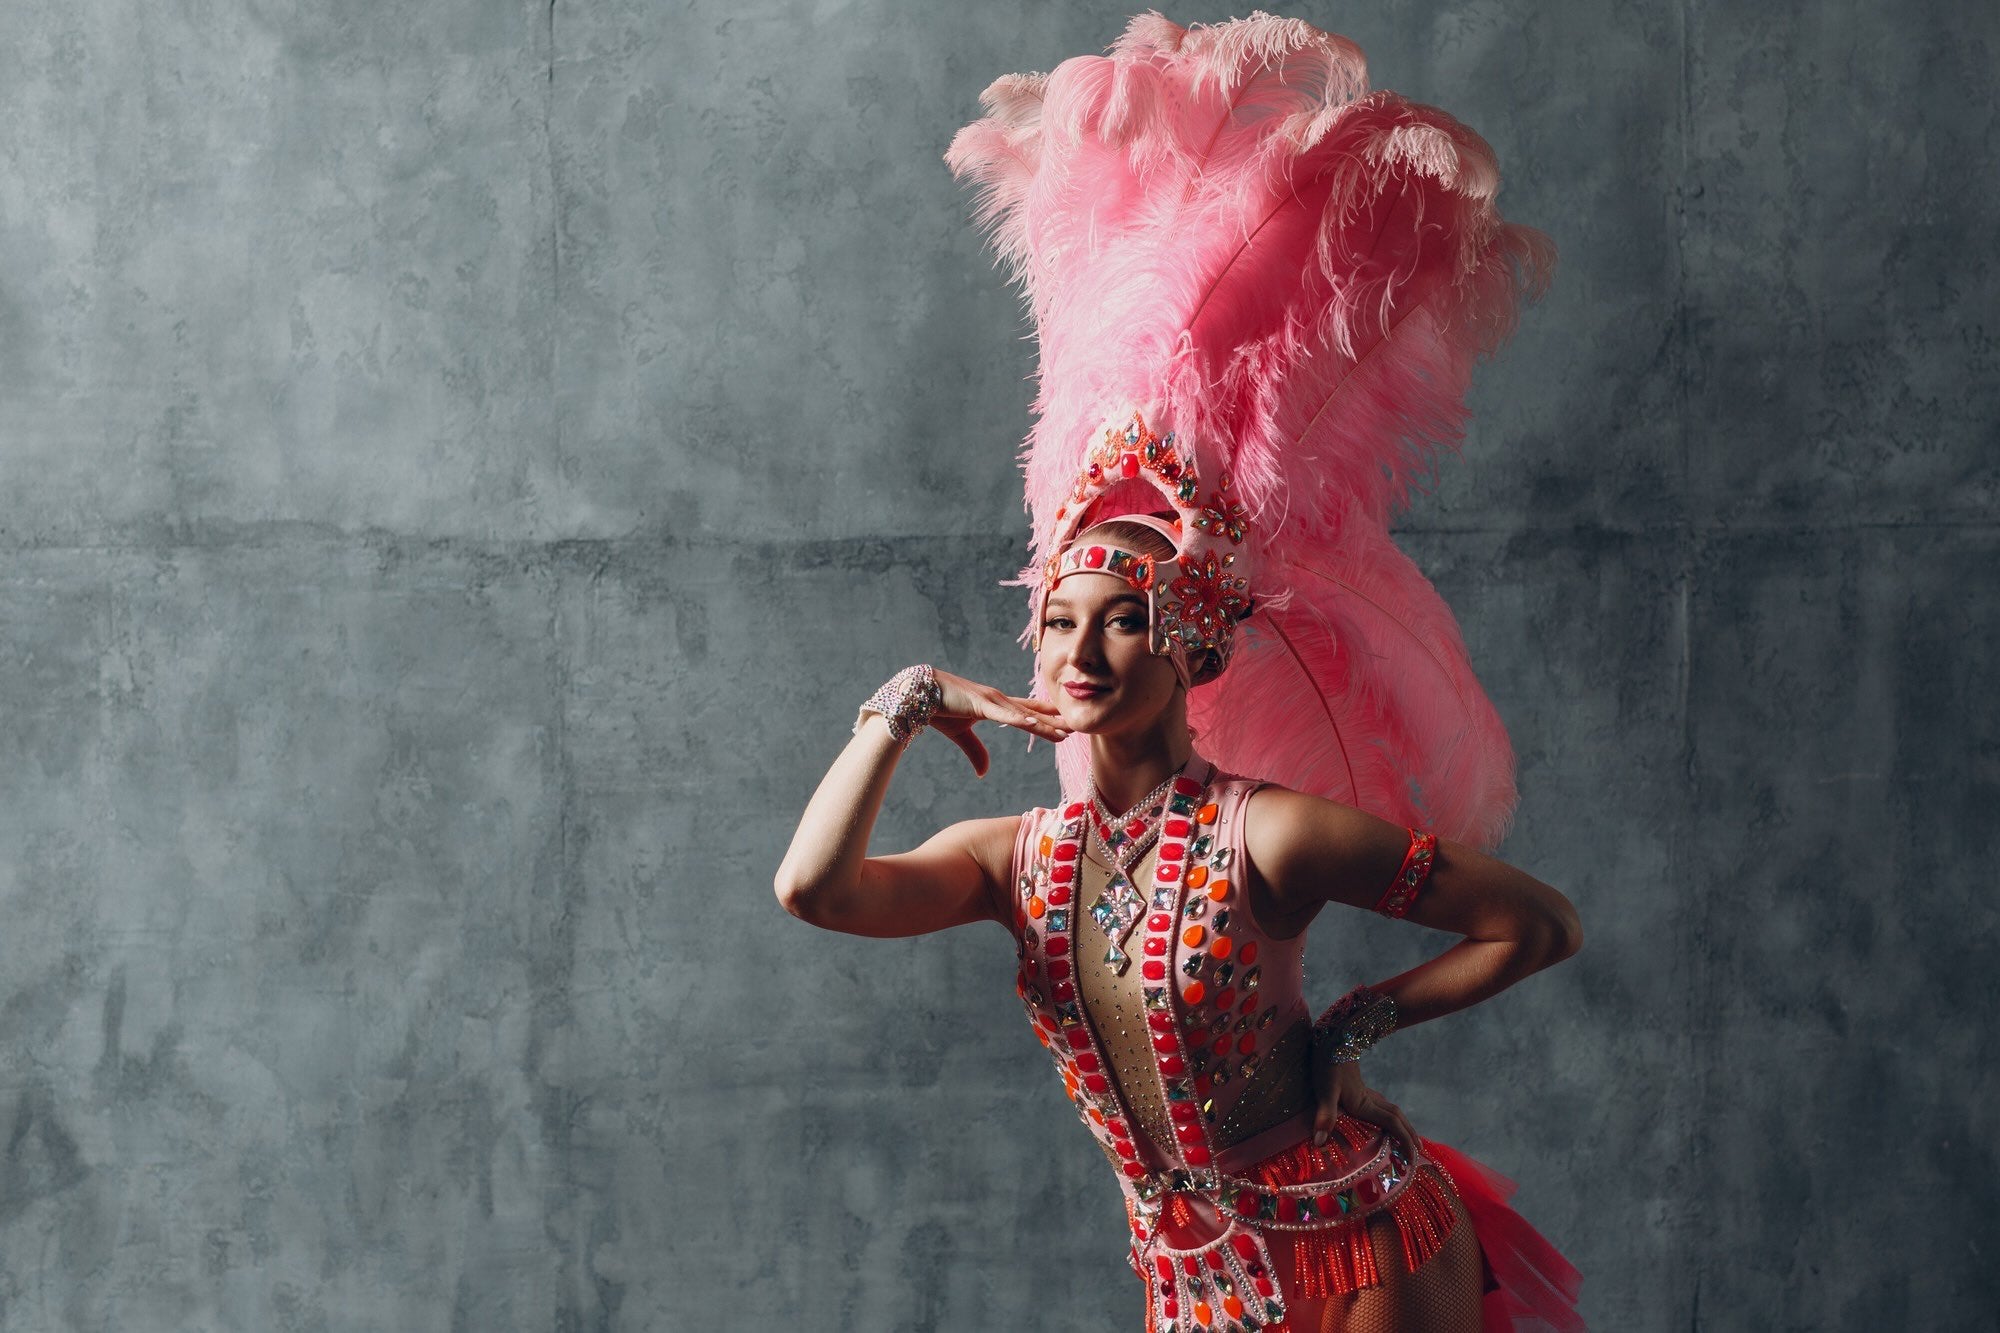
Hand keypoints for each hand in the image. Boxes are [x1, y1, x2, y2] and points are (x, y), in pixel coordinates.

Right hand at [929, 669, 1070, 776]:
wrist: (917, 692)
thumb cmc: (939, 709)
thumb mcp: (960, 735)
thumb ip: (975, 752)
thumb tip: (984, 773)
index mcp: (996, 706)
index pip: (1028, 713)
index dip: (1047, 719)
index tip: (1066, 726)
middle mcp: (998, 701)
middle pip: (1033, 713)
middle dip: (1055, 720)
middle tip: (1079, 726)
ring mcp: (991, 700)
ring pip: (1024, 714)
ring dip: (1045, 723)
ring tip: (1065, 730)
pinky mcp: (980, 703)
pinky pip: (1004, 714)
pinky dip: (1019, 718)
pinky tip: (1034, 723)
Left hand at [1310, 1049, 1419, 1163]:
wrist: (1331, 1037)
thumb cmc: (1327, 1063)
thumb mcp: (1324, 1089)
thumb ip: (1325, 1115)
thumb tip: (1321, 1141)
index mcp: (1364, 1104)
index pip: (1392, 1124)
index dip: (1404, 1141)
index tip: (1413, 1158)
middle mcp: (1370, 1100)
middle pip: (1397, 1118)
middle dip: (1409, 1135)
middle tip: (1419, 1152)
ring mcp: (1366, 1093)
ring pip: (1392, 1111)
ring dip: (1402, 1126)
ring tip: (1408, 1138)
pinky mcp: (1359, 1088)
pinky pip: (1381, 1107)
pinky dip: (1389, 1117)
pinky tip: (1382, 1119)